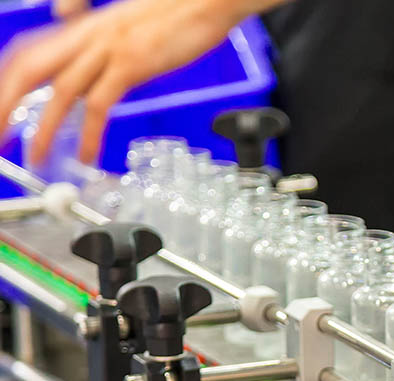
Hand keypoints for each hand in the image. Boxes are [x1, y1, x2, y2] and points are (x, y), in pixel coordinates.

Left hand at [0, 0, 284, 165]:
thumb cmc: (179, 12)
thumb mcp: (131, 25)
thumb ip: (106, 44)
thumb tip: (97, 65)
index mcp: (85, 26)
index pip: (30, 52)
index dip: (7, 82)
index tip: (2, 109)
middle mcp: (88, 34)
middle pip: (29, 69)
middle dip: (6, 103)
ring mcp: (109, 48)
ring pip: (60, 90)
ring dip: (43, 129)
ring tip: (36, 158)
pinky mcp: (133, 63)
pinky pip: (100, 103)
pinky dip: (90, 133)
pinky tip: (87, 154)